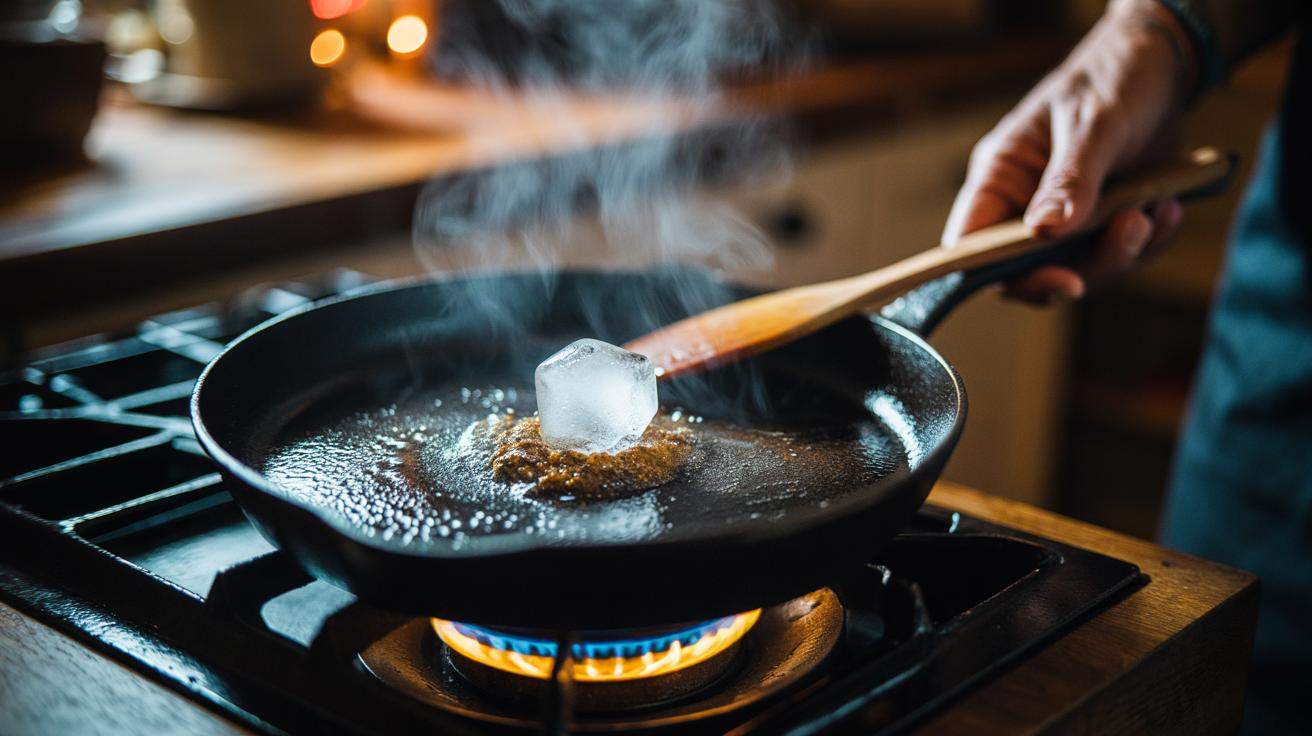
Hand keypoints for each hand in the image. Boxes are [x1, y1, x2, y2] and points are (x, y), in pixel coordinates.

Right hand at [942, 0, 1196, 303]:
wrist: (1162, 66)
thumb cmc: (1111, 79)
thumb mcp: (1092, 122)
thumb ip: (1069, 178)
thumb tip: (1045, 232)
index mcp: (1000, 177)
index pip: (974, 245)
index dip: (1001, 274)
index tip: (1061, 280)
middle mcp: (1024, 206)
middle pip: (1030, 271)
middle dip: (1085, 266)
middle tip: (1132, 232)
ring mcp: (1065, 220)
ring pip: (1080, 269)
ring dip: (1123, 252)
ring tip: (1156, 211)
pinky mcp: (1103, 224)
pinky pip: (1118, 256)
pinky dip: (1149, 242)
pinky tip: (1169, 209)